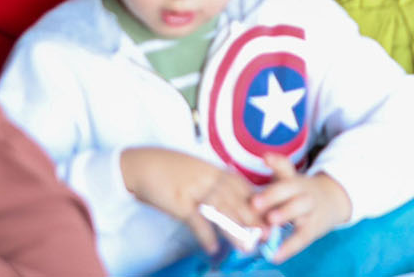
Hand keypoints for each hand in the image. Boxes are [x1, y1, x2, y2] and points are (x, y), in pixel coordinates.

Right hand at [121, 148, 264, 256]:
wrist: (142, 164)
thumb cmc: (169, 170)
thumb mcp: (197, 174)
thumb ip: (215, 186)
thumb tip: (231, 204)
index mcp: (216, 172)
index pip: (244, 188)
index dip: (259, 204)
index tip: (271, 217)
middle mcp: (210, 178)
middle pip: (237, 199)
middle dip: (254, 218)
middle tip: (266, 235)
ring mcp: (196, 189)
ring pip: (222, 210)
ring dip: (235, 229)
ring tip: (246, 246)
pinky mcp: (179, 200)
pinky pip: (196, 219)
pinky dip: (205, 234)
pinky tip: (213, 247)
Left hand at [251, 154, 350, 261]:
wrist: (333, 201)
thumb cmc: (301, 191)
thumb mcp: (292, 177)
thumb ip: (279, 167)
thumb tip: (265, 155)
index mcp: (295, 180)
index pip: (286, 172)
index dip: (275, 166)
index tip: (262, 164)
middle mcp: (303, 193)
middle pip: (291, 191)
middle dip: (273, 196)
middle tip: (255, 203)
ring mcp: (310, 211)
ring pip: (299, 211)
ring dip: (285, 214)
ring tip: (270, 221)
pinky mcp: (312, 229)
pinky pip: (301, 238)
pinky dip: (289, 247)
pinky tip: (275, 255)